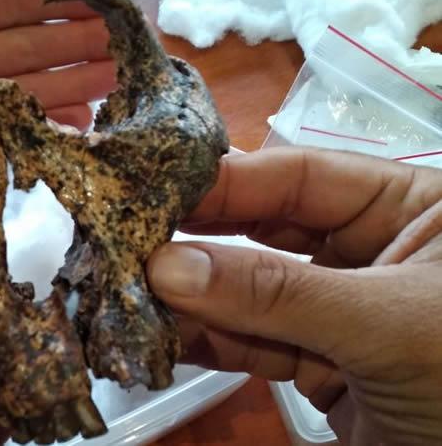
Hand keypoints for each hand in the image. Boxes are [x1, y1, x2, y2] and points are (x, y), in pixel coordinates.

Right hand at [148, 147, 441, 444]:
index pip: (303, 176)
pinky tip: (165, 336)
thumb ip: (277, 293)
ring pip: (253, 293)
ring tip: (134, 293)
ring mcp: (337, 308)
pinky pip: (254, 343)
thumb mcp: (387, 324)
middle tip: (131, 238)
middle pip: (269, 230)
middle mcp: (367, 249)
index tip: (157, 188)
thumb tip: (166, 267)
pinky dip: (211, 343)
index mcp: (407, 208)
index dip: (229, 181)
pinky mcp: (317, 362)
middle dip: (202, 240)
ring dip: (196, 298)